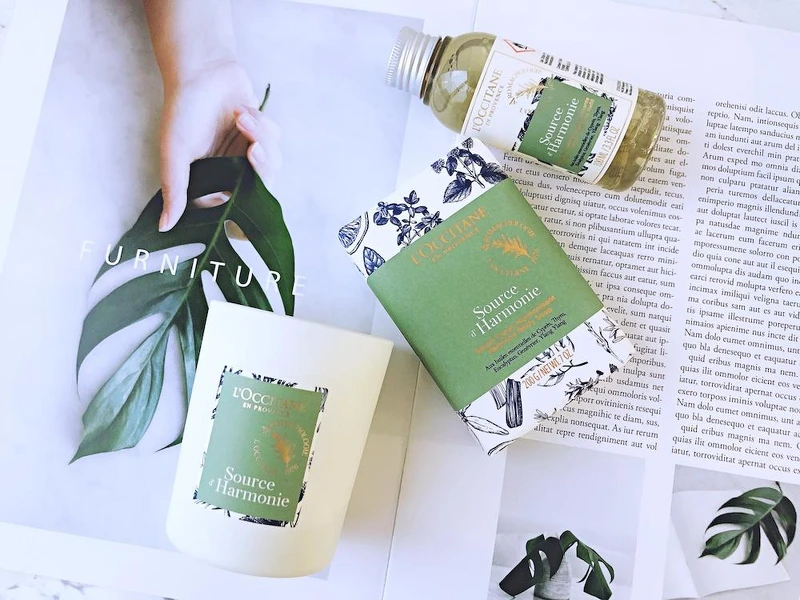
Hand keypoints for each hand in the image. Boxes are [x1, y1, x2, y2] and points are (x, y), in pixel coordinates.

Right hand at [157, 60, 281, 230]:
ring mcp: (247, 154)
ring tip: (240, 116)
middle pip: (261, 190)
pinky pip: (275, 142)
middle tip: (253, 149)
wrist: (203, 69)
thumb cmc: (183, 109)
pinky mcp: (261, 135)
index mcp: (210, 182)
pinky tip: (243, 110)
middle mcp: (230, 172)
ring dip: (260, 137)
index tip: (247, 220)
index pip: (231, 214)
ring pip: (272, 164)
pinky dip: (262, 125)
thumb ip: (174, 190)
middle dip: (261, 168)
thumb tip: (163, 227)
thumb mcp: (175, 152)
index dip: (244, 222)